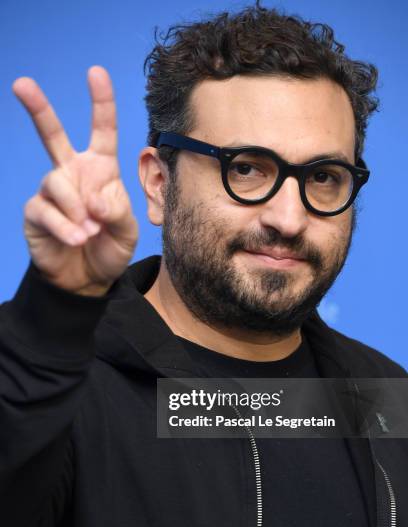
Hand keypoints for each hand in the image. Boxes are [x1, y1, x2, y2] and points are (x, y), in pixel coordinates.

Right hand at [12, 66, 137, 295]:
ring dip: (76, 209)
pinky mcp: (36, 212)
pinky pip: (46, 210)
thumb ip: (116, 210)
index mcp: (101, 170)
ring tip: (89, 232)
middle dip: (38, 109)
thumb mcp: (127, 231)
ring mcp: (52, 192)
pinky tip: (76, 239)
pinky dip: (65, 227)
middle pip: (52, 135)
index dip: (101, 103)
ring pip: (56, 182)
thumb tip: (92, 198)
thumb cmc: (110, 248)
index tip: (95, 73)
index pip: (102, 132)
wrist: (88, 279)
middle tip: (22, 84)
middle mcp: (73, 173)